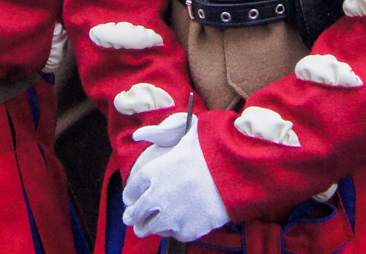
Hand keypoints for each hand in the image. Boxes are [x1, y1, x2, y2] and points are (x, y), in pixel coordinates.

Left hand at [122, 115, 228, 240]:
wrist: (235, 171)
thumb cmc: (214, 148)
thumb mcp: (187, 132)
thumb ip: (164, 131)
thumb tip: (139, 134)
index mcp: (153, 171)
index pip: (131, 189)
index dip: (130, 195)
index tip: (130, 199)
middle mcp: (157, 196)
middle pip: (136, 213)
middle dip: (133, 215)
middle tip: (131, 218)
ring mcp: (171, 216)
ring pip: (150, 228)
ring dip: (149, 227)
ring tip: (146, 228)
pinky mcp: (187, 230)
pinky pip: (175, 234)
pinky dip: (174, 231)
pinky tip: (175, 226)